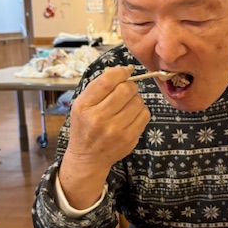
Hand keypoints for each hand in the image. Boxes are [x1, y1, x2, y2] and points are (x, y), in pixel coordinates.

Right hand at [58, 66, 150, 208]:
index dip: (119, 72)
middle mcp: (99, 118)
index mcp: (84, 106)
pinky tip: (131, 115)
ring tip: (126, 105)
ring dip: (135, 99)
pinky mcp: (130, 138)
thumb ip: (99, 87)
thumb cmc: (85, 126)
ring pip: (138, 101)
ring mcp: (116, 130)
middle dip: (129, 86)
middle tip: (125, 90)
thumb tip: (126, 70)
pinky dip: (140, 111)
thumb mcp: (82, 105)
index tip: (124, 72)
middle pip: (126, 89)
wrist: (88, 157)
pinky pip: (145, 114)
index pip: (107, 81)